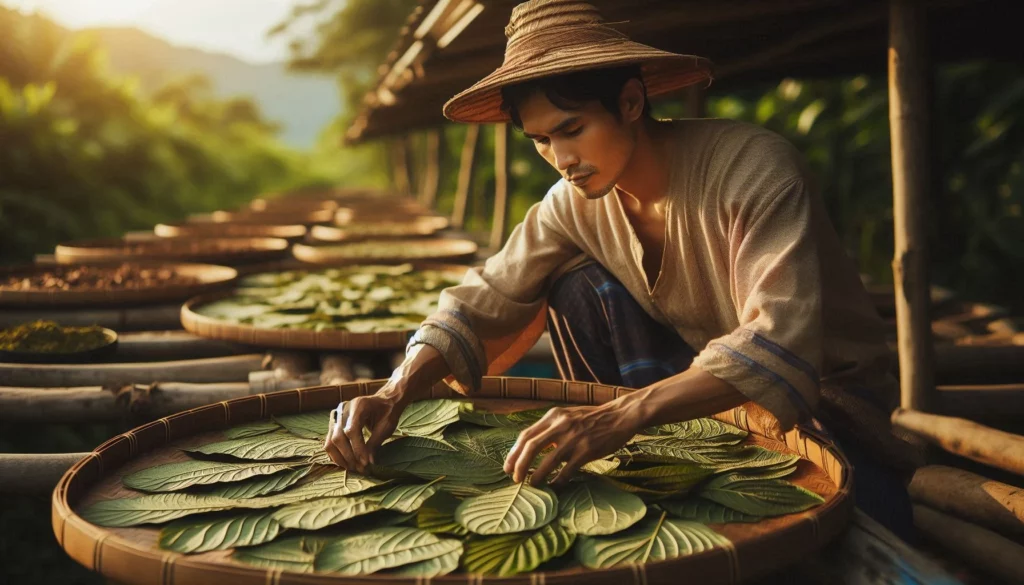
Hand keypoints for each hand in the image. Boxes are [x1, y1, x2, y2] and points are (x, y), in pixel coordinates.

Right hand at [323, 344, 449, 473]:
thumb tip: (368, 463)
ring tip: (354, 468)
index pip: (351, 430)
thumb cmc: (387, 412)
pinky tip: (347, 463)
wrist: (384, 401)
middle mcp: (343, 408)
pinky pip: (330, 442)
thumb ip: (375, 443)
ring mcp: (337, 415)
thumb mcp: (386, 426)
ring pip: (331, 441)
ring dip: (341, 458)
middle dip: (349, 456)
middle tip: (360, 469)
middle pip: (338, 437)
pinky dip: (337, 454)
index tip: (366, 463)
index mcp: (358, 405)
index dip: (357, 449)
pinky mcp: (334, 423)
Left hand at [503, 402, 643, 486]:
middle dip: (519, 465)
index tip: (508, 466)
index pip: (526, 435)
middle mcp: (560, 425)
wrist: (620, 415)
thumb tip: (532, 447)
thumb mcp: (568, 416)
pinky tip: (553, 487)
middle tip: (514, 478)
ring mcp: (574, 438)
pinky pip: (567, 471)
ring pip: (547, 461)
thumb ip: (551, 428)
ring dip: (536, 476)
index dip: (514, 452)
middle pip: (531, 447)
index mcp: (554, 416)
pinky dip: (557, 481)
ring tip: (531, 485)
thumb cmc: (593, 418)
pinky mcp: (586, 451)